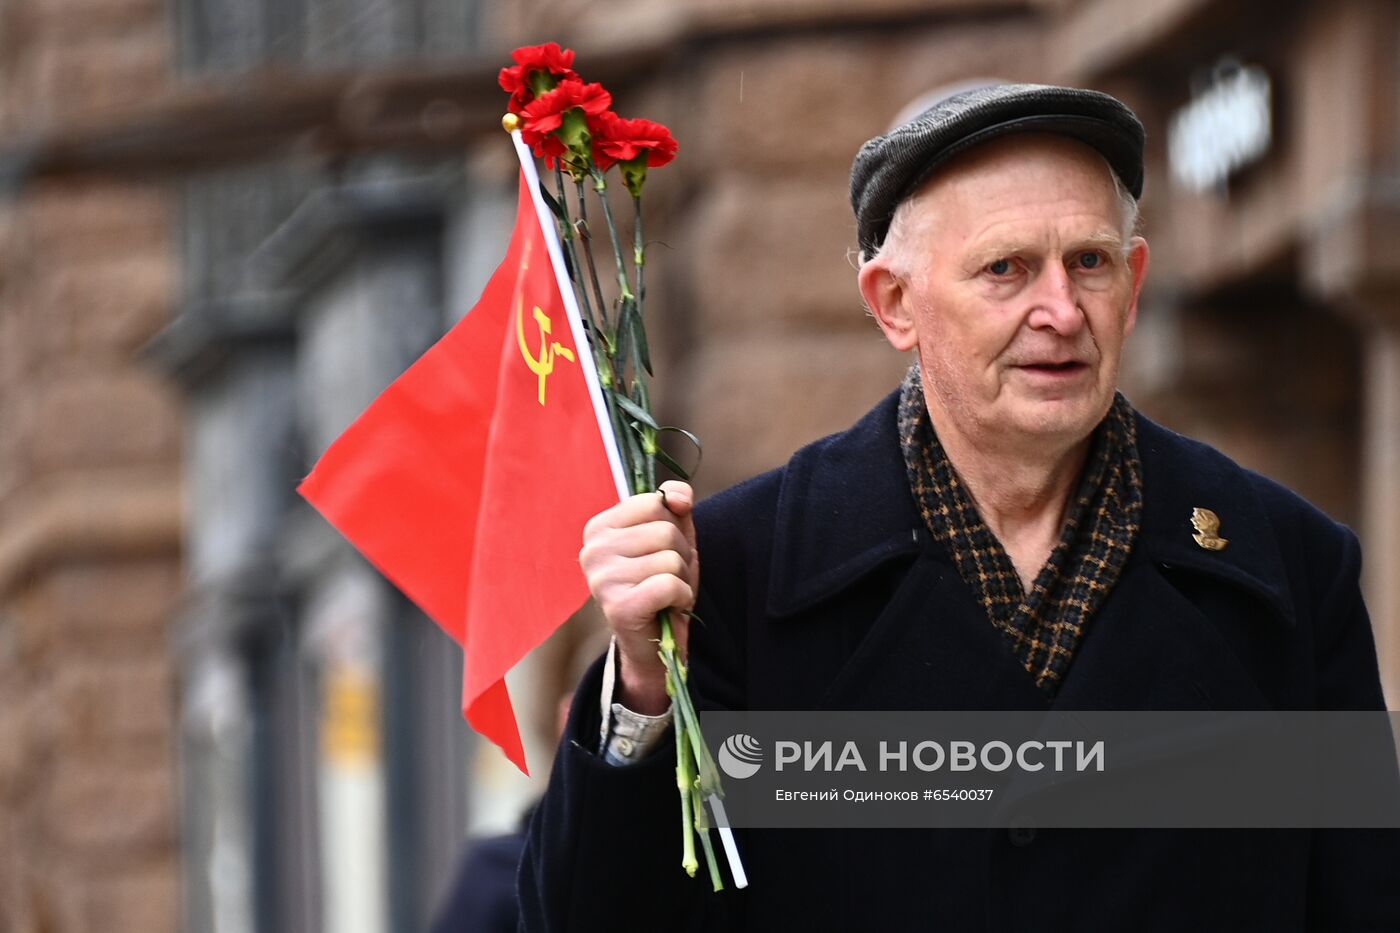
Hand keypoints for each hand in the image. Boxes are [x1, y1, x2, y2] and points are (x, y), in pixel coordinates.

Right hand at [580, 480, 697, 714]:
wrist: (657, 641)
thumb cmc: (662, 582)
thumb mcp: (673, 535)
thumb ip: (675, 504)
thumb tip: (678, 496)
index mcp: (598, 528)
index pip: (653, 502)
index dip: (673, 526)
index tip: (662, 550)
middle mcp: (592, 551)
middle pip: (665, 530)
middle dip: (681, 555)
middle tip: (667, 577)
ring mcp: (601, 580)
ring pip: (670, 558)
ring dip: (682, 579)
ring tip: (666, 593)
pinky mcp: (617, 606)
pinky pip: (669, 584)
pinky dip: (681, 596)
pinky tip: (668, 606)